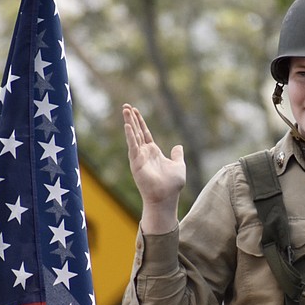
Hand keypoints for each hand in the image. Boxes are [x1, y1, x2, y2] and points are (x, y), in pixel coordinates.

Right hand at [123, 104, 184, 231]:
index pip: (144, 133)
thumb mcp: (178, 165)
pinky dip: (130, 136)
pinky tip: (128, 125)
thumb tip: (178, 146)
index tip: (135, 110)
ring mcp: (139, 158)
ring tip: (125, 110)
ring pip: (133, 136)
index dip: (140, 122)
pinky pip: (133, 147)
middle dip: (132, 119)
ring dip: (129, 123)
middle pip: (136, 132)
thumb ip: (177, 155)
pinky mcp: (136, 163)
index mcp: (153, 152)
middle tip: (126, 106)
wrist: (166, 198)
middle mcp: (144, 153)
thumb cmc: (172, 185)